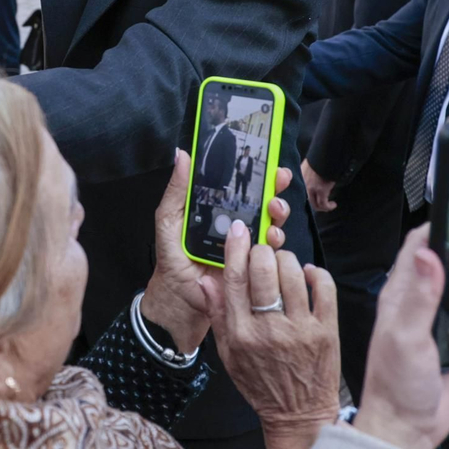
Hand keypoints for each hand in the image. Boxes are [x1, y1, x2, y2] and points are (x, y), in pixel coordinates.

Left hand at [145, 152, 294, 353]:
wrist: (177, 292)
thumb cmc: (172, 253)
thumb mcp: (169, 217)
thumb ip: (178, 189)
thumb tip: (182, 155)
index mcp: (220, 208)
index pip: (244, 187)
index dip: (260, 174)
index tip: (270, 165)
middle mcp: (239, 224)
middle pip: (265, 202)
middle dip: (276, 191)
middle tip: (276, 186)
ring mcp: (248, 245)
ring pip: (274, 224)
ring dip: (278, 215)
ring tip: (273, 213)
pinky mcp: (254, 265)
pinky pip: (271, 253)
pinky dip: (275, 243)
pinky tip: (269, 239)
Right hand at [199, 218, 339, 448]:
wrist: (299, 415)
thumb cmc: (261, 385)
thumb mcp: (228, 354)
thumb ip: (218, 315)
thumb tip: (206, 280)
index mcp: (241, 334)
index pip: (235, 279)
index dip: (235, 248)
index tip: (238, 230)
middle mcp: (269, 329)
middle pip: (263, 270)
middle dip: (261, 250)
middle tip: (262, 251)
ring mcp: (300, 330)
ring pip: (292, 273)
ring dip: (285, 259)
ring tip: (282, 264)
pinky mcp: (326, 331)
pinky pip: (324, 288)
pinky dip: (315, 273)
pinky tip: (307, 275)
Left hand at [302, 159, 336, 212]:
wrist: (326, 154)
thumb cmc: (320, 158)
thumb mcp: (309, 166)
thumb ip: (307, 175)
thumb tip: (313, 181)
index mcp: (298, 177)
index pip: (298, 193)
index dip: (305, 199)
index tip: (313, 200)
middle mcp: (302, 184)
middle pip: (306, 201)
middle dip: (315, 205)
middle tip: (322, 206)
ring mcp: (310, 188)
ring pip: (314, 204)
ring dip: (323, 207)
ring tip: (329, 205)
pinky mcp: (320, 190)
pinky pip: (323, 204)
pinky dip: (328, 207)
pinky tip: (332, 204)